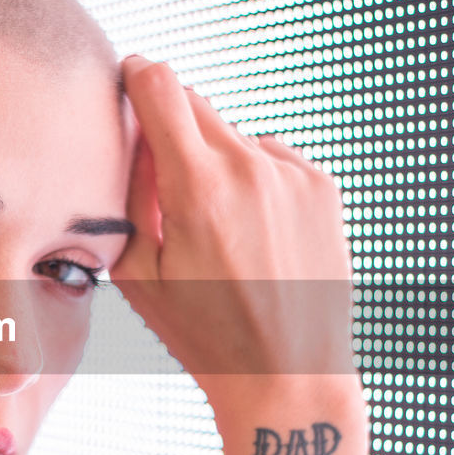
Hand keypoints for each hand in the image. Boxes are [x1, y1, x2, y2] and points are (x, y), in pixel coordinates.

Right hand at [112, 55, 355, 401]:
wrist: (290, 377)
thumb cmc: (207, 335)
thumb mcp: (138, 273)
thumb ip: (131, 190)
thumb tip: (134, 133)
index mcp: (198, 187)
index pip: (159, 84)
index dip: (135, 77)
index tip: (128, 86)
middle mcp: (252, 167)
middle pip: (196, 105)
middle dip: (172, 132)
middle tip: (169, 191)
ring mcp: (295, 175)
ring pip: (235, 137)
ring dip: (217, 164)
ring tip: (221, 232)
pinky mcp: (324, 187)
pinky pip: (273, 160)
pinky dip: (256, 182)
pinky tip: (256, 235)